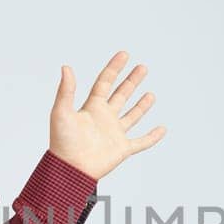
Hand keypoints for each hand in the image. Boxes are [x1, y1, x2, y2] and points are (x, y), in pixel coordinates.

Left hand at [49, 50, 165, 179]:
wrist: (70, 169)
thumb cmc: (62, 142)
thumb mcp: (61, 112)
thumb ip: (66, 90)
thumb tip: (66, 67)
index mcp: (91, 107)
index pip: (105, 82)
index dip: (114, 68)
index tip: (124, 55)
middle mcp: (104, 118)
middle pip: (121, 95)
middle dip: (131, 81)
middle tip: (143, 67)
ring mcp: (114, 133)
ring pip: (132, 116)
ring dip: (142, 105)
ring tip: (151, 94)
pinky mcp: (122, 149)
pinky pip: (141, 142)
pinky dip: (152, 136)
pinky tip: (162, 129)